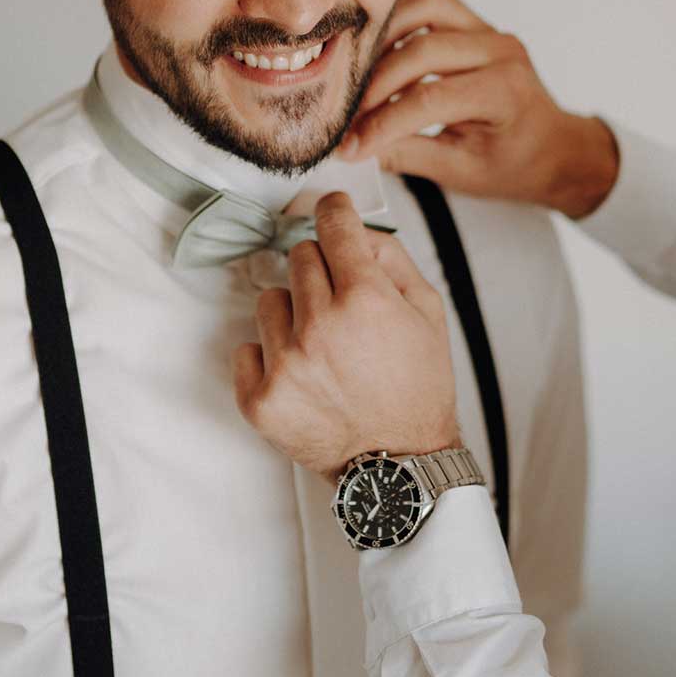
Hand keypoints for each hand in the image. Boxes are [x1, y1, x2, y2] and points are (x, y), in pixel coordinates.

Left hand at [232, 192, 460, 480]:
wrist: (400, 464)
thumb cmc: (417, 389)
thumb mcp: (429, 314)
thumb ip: (393, 261)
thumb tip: (356, 231)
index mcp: (365, 300)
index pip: (332, 225)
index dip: (334, 212)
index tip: (332, 212)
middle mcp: (320, 326)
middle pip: (298, 257)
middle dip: (320, 271)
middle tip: (341, 303)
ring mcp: (286, 363)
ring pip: (269, 300)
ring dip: (292, 314)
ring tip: (322, 347)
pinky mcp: (261, 398)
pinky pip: (247, 347)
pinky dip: (269, 356)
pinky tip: (301, 375)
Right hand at [338, 0, 620, 219]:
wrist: (554, 148)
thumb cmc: (517, 163)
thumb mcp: (462, 173)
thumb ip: (407, 155)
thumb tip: (354, 148)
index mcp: (504, 93)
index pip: (428, 100)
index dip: (381, 123)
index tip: (350, 144)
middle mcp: (500, 51)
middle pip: (421, 49)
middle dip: (375, 85)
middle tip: (347, 114)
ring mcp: (489, 31)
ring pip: (425, 5)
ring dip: (385, 37)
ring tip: (359, 76)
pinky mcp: (475, 24)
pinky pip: (431, 4)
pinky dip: (399, 22)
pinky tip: (380, 54)